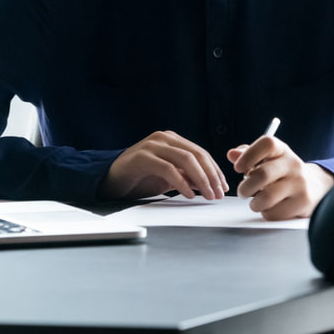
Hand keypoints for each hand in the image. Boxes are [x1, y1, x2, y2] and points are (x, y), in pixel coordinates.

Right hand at [101, 131, 227, 199]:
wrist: (110, 180)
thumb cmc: (140, 179)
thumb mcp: (169, 178)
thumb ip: (188, 177)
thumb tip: (211, 185)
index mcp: (172, 140)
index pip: (201, 153)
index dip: (215, 170)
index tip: (224, 186)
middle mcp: (163, 138)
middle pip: (196, 154)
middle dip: (211, 175)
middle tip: (219, 193)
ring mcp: (152, 145)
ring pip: (185, 159)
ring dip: (201, 179)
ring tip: (208, 195)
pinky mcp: (142, 157)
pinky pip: (168, 169)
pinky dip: (182, 183)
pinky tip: (190, 194)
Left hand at [227, 136, 333, 219]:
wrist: (315, 187)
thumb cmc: (283, 172)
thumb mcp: (268, 159)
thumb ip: (249, 156)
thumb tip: (232, 154)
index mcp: (282, 150)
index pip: (267, 144)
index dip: (249, 155)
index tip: (238, 168)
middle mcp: (293, 164)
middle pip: (262, 174)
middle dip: (245, 187)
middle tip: (243, 192)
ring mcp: (300, 184)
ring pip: (267, 198)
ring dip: (254, 203)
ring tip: (256, 202)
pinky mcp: (303, 202)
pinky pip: (275, 213)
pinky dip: (267, 213)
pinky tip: (271, 208)